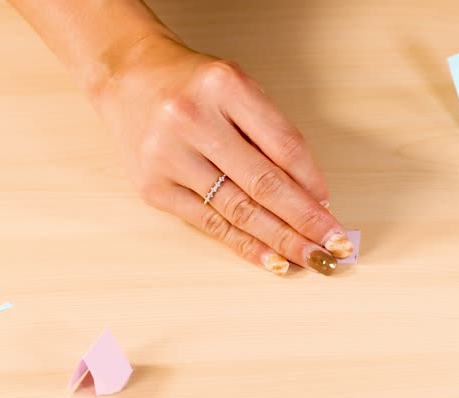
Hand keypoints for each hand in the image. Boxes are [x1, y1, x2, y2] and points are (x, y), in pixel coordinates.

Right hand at [92, 35, 350, 275]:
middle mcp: (192, 119)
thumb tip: (311, 194)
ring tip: (310, 258)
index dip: (313, 182)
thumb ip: (272, 134)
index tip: (332, 208)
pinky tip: (271, 259)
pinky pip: (209, 224)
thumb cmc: (192, 86)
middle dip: (305, 221)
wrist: (125, 76)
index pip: (283, 144)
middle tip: (334, 246)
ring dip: (281, 240)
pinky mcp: (152, 186)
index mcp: (224, 86)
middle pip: (263, 183)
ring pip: (238, 209)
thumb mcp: (238, 90)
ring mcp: (168, 155)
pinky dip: (245, 245)